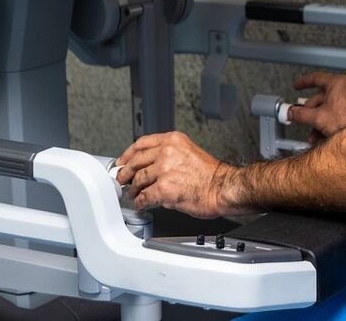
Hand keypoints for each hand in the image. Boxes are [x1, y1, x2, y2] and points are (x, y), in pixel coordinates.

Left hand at [115, 131, 233, 217]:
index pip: (142, 143)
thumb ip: (169, 155)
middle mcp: (167, 152)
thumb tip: (151, 166)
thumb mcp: (189, 152)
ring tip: (134, 194)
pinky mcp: (163, 189)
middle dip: (126, 173)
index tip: (123, 161)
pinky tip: (142, 204)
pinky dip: (141, 203)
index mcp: (173, 140)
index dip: (128, 154)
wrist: (222, 188)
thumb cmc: (211, 175)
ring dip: (134, 190)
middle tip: (122, 179)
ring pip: (138, 180)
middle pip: (136, 161)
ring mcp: (164, 170)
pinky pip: (144, 197)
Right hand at [289, 72, 345, 143]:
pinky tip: (320, 135)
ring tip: (311, 133)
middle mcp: (345, 89)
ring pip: (326, 109)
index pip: (316, 78)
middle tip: (299, 117)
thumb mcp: (318, 117)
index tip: (297, 85)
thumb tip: (291, 112)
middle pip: (319, 98)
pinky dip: (326, 123)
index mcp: (337, 83)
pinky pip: (334, 114)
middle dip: (308, 112)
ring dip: (316, 121)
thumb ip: (300, 114)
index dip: (303, 82)